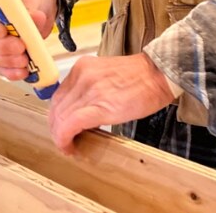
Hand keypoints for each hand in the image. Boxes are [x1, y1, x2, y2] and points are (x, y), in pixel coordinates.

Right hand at [0, 0, 57, 80]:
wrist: (35, 12)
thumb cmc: (25, 2)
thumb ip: (30, 9)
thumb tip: (37, 17)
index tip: (3, 31)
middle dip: (3, 47)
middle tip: (20, 46)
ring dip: (8, 60)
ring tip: (25, 58)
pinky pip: (0, 69)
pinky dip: (12, 72)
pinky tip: (23, 71)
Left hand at [48, 53, 174, 154]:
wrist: (159, 74)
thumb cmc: (140, 77)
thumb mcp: (106, 75)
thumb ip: (89, 88)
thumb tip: (78, 112)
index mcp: (82, 67)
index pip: (58, 96)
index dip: (56, 116)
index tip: (60, 128)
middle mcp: (82, 76)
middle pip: (56, 108)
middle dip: (56, 128)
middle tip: (64, 141)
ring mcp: (89, 90)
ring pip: (61, 118)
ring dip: (61, 137)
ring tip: (69, 146)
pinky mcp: (99, 106)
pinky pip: (71, 125)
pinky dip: (65, 139)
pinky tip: (70, 148)